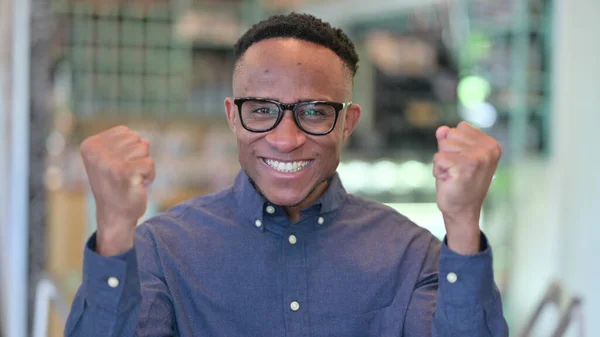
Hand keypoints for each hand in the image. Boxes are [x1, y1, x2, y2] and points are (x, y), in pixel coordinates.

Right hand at [80, 125, 154, 255]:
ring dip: (144, 165)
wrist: (114, 216)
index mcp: (90, 145)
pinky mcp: (124, 172)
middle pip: (136, 138)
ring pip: (144, 148)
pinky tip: (138, 185)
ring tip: (131, 179)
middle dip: (138, 156)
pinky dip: (150, 175)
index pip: (125, 131)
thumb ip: (128, 145)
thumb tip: (146, 141)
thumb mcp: (116, 160)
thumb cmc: (116, 187)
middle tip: (126, 175)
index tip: (118, 167)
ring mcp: (108, 162)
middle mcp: (96, 152)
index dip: (129, 149)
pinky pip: (150, 163)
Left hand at [433, 122, 501, 254]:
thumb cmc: (459, 183)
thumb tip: (442, 129)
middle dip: (447, 153)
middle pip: (451, 134)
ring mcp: (478, 158)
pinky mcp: (465, 166)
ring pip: (443, 145)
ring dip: (442, 162)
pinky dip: (438, 170)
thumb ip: (450, 140)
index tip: (462, 163)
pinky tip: (449, 180)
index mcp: (491, 145)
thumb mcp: (456, 157)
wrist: (462, 211)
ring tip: (453, 175)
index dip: (454, 146)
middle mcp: (488, 150)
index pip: (460, 128)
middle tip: (456, 171)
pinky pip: (438, 158)